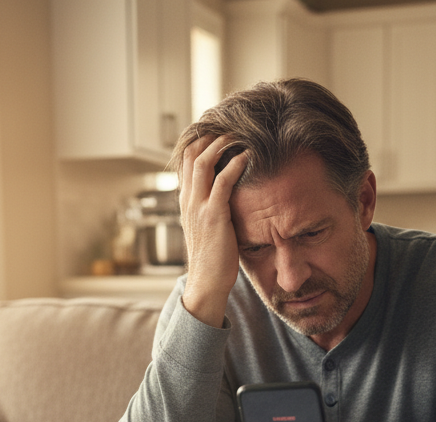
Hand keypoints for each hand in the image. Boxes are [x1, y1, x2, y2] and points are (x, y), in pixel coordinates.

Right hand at [179, 134, 249, 327]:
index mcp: (186, 200)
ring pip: (203, 162)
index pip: (187, 159)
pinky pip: (223, 181)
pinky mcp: (213, 216)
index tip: (219, 129)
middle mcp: (188, 199)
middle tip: (231, 123)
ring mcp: (198, 206)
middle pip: (192, 153)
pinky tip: (249, 154)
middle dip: (211, 134)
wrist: (207, 283)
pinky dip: (236, 164)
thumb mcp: (210, 228)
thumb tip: (228, 196)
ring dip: (222, 143)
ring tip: (239, 132)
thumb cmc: (215, 258)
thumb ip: (214, 208)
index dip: (202, 140)